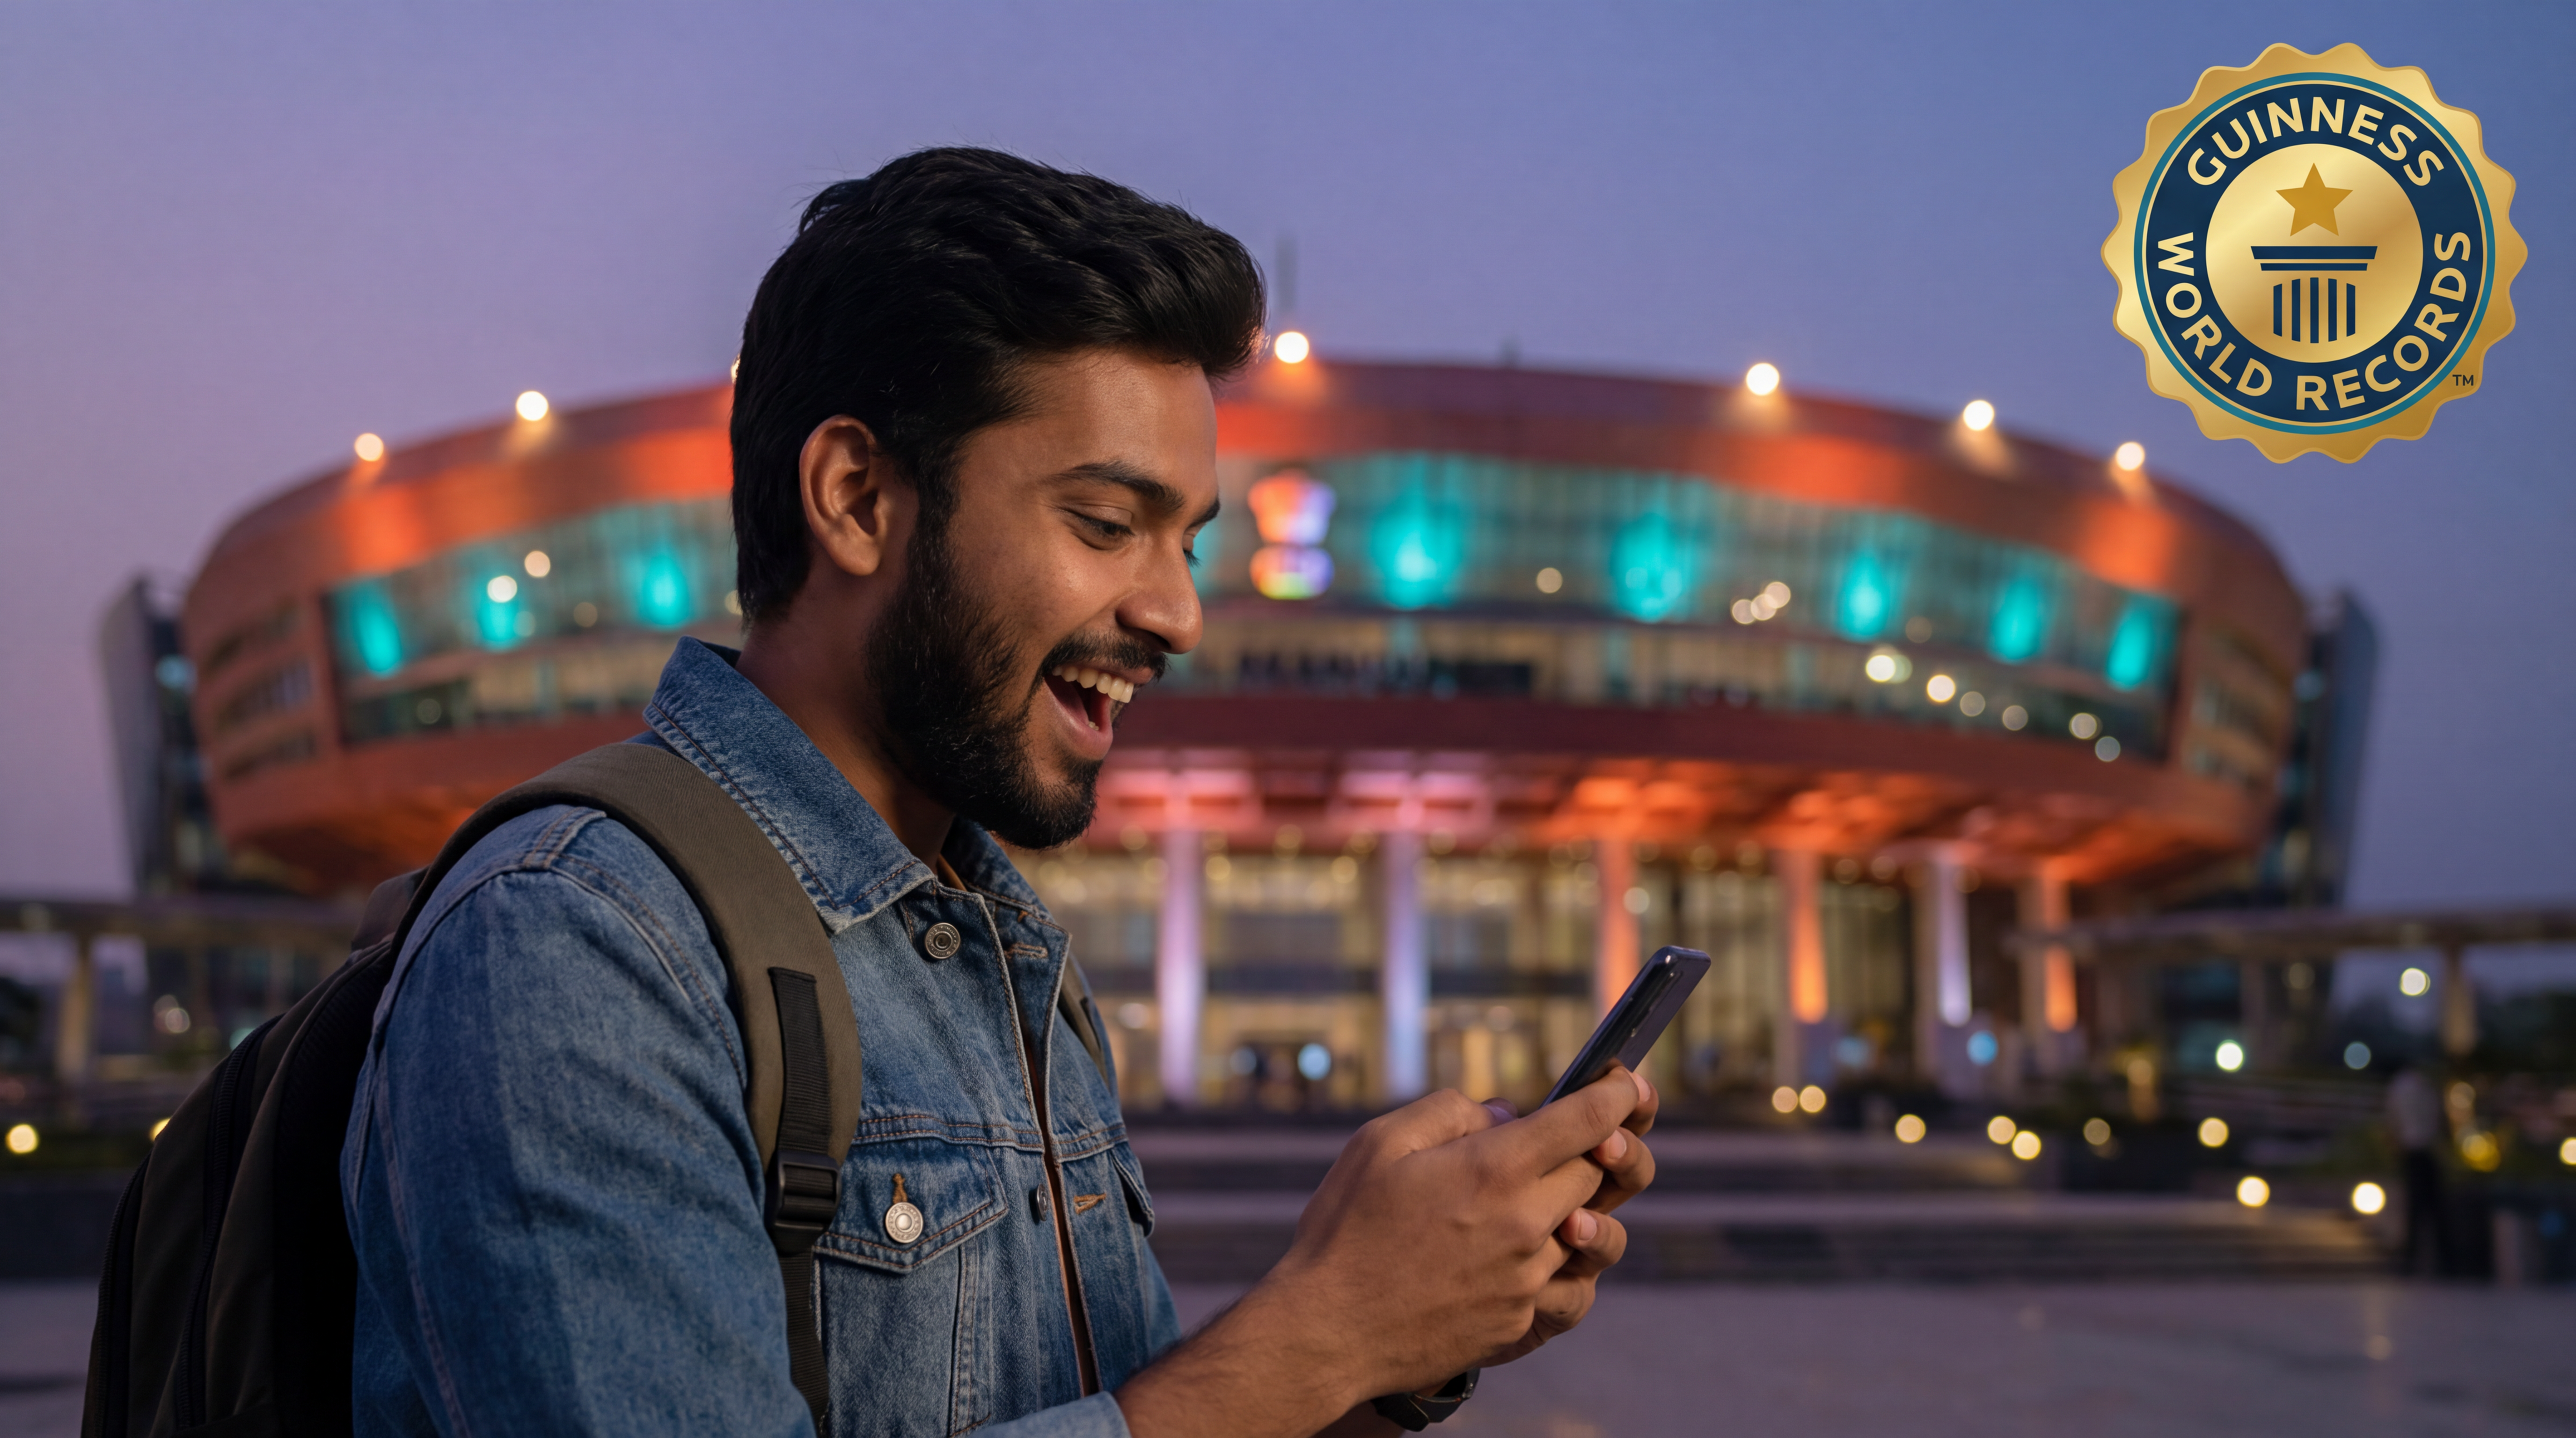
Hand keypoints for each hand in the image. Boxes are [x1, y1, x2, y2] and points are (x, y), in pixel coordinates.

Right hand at [1116, 1065, 1648, 1437]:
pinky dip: (1565, 1271)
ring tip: (1542, 1203)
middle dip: (1592, 1151)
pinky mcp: (1521, 1322)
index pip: (1585, 1122)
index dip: (1615, 1097)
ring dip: (1576, 1211)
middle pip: (1595, 1175)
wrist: (1327, 1332)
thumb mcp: (1379, 1143)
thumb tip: (1504, 1115)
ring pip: (1591, 1234)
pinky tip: (1537, 1260)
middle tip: (1573, 1141)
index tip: (1628, 1085)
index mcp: (1493, 1169)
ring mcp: (1527, 1280)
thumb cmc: (1345, 1230)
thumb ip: (1449, 1113)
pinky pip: (1571, 1291)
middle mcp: (1524, 1224)